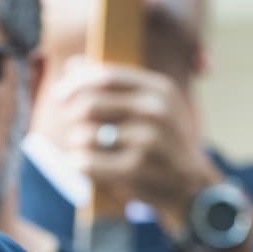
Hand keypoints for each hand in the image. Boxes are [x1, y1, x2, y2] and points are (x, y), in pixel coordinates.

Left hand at [49, 57, 221, 222]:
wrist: (194, 187)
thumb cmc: (164, 143)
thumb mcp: (152, 106)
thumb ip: (114, 85)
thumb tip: (72, 64)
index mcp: (159, 89)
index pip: (105, 77)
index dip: (75, 83)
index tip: (58, 95)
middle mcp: (155, 111)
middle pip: (89, 105)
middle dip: (72, 117)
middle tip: (74, 127)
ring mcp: (147, 141)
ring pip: (84, 136)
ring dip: (77, 144)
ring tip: (88, 150)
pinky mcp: (135, 169)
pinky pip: (86, 162)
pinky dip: (78, 164)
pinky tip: (85, 166)